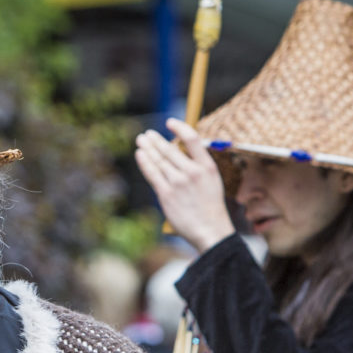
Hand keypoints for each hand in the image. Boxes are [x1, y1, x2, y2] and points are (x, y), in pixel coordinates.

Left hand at [134, 118, 235, 250]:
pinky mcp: (166, 193)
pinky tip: (139, 154)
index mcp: (207, 166)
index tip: (170, 122)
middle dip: (155, 140)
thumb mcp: (212, 182)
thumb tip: (181, 155)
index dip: (179, 127)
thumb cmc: (210, 209)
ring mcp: (178, 182)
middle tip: (146, 134)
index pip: (192, 139)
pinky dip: (144, 162)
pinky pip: (152, 173)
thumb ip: (197, 168)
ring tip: (141, 141)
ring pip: (159, 160)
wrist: (210, 230)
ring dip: (147, 148)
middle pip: (169, 149)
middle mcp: (192, 171)